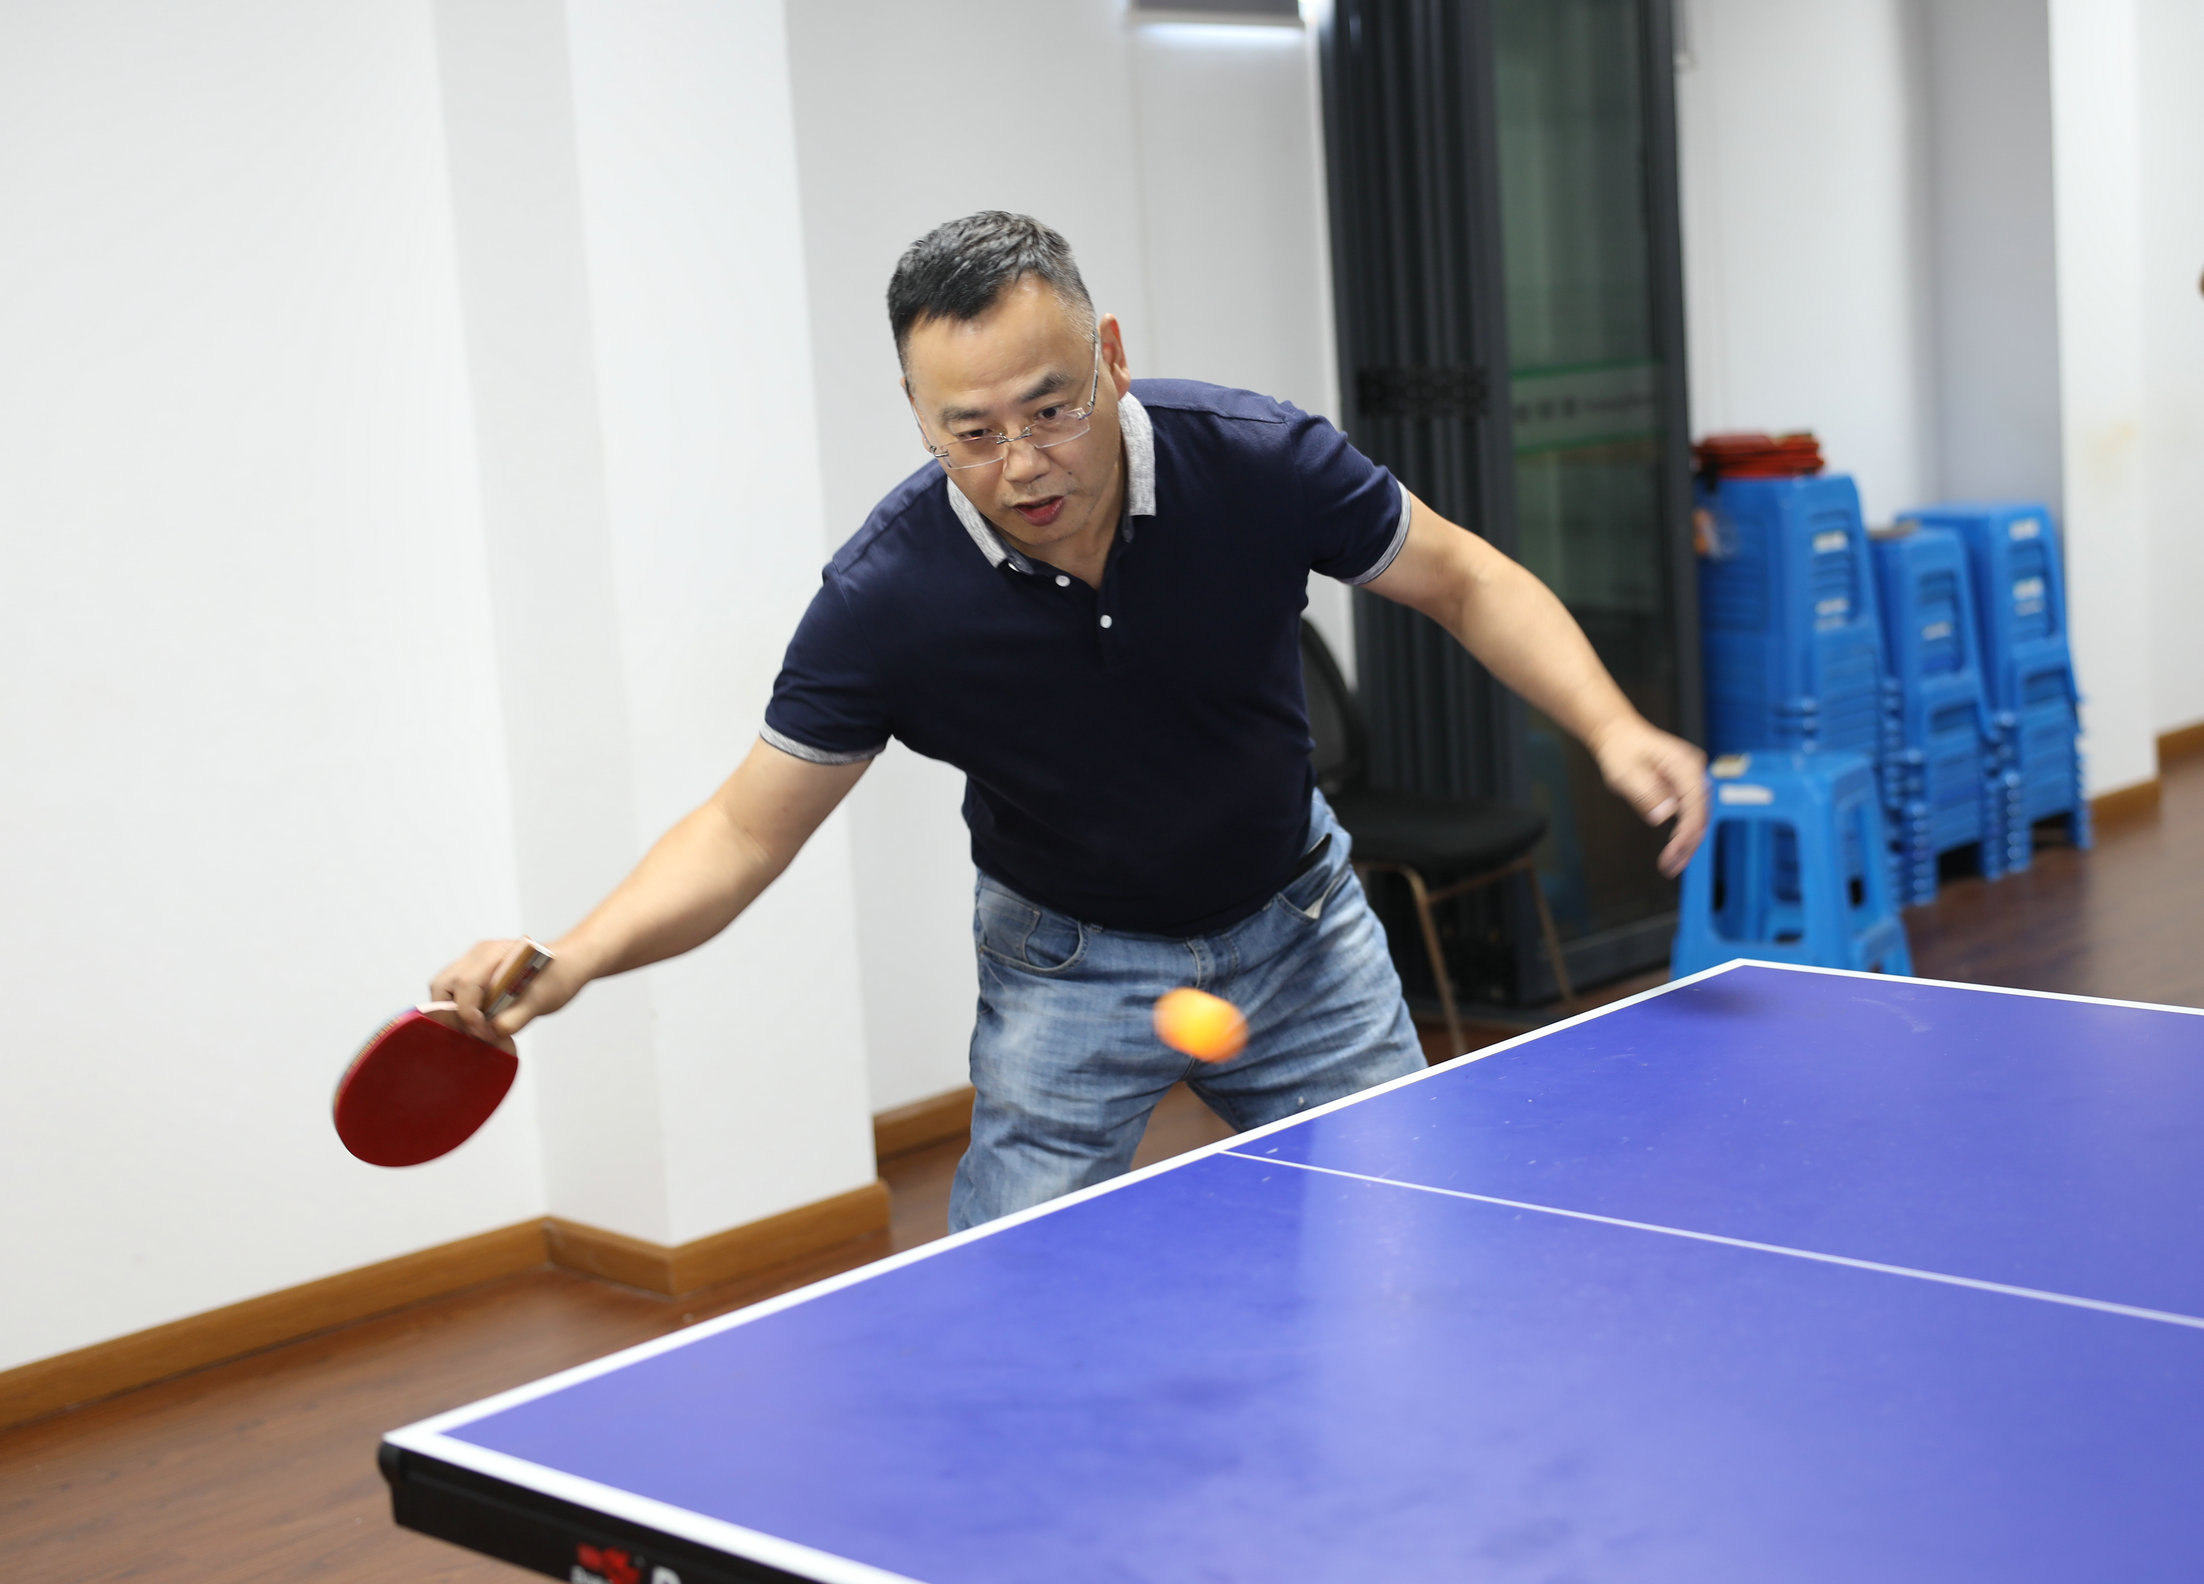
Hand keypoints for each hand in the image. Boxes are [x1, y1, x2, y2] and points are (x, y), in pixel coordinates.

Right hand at [428, 938, 584, 1050]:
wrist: (569, 965)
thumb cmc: (558, 977)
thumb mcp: (540, 1002)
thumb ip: (513, 1019)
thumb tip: (489, 1033)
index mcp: (494, 955)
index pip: (465, 987)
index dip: (470, 1017)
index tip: (486, 1035)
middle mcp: (478, 954)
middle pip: (442, 986)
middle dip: (450, 1014)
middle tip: (472, 1033)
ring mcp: (473, 960)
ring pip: (443, 988)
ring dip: (453, 1012)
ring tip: (475, 1028)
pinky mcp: (475, 971)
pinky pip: (453, 990)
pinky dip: (459, 1008)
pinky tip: (479, 1022)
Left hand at [1586, 716, 1708, 878]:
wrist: (1618, 734)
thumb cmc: (1620, 749)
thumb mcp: (1626, 773)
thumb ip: (1646, 793)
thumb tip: (1665, 813)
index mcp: (1684, 765)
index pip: (1694, 807)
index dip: (1686, 835)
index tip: (1673, 855)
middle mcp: (1694, 770)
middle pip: (1700, 814)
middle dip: (1688, 844)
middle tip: (1670, 867)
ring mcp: (1691, 777)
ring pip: (1697, 816)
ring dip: (1686, 842)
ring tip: (1671, 864)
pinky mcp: (1685, 784)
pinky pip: (1690, 811)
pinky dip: (1683, 831)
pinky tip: (1674, 848)